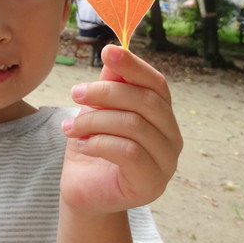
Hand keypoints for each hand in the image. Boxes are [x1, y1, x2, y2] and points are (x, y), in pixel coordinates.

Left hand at [60, 44, 181, 215]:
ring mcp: (167, 163)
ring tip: (70, 128)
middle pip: (145, 102)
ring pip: (134, 125)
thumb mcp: (98, 108)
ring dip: (95, 120)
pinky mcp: (152, 184)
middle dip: (105, 92)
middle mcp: (172, 138)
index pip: (157, 84)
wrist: (83, 191)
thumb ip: (111, 84)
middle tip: (75, 94)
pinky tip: (82, 146)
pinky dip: (99, 143)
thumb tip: (115, 52)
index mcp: (163, 116)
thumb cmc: (93, 146)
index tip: (107, 52)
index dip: (134, 66)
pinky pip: (129, 152)